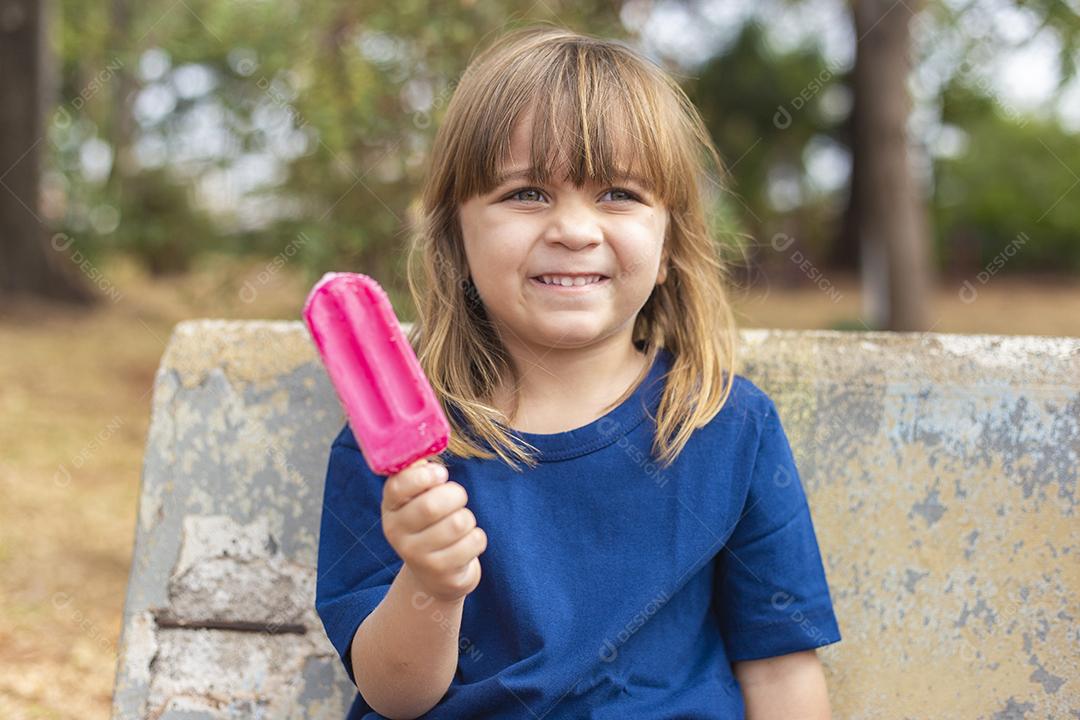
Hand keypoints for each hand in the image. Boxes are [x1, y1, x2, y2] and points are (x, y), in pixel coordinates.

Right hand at [380, 458, 486, 602]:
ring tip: (459, 524)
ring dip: (468, 518)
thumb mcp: (417, 500)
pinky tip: (465, 545)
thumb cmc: (430, 524)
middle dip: (456, 495)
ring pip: (459, 522)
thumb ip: (419, 473)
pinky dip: (477, 538)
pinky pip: (474, 541)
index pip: (399, 486)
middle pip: (433, 505)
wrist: (434, 575)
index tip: (442, 475)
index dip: (425, 476)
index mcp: (390, 507)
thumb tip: (423, 443)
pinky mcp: (441, 573)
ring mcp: (417, 556)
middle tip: (457, 498)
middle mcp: (397, 532)